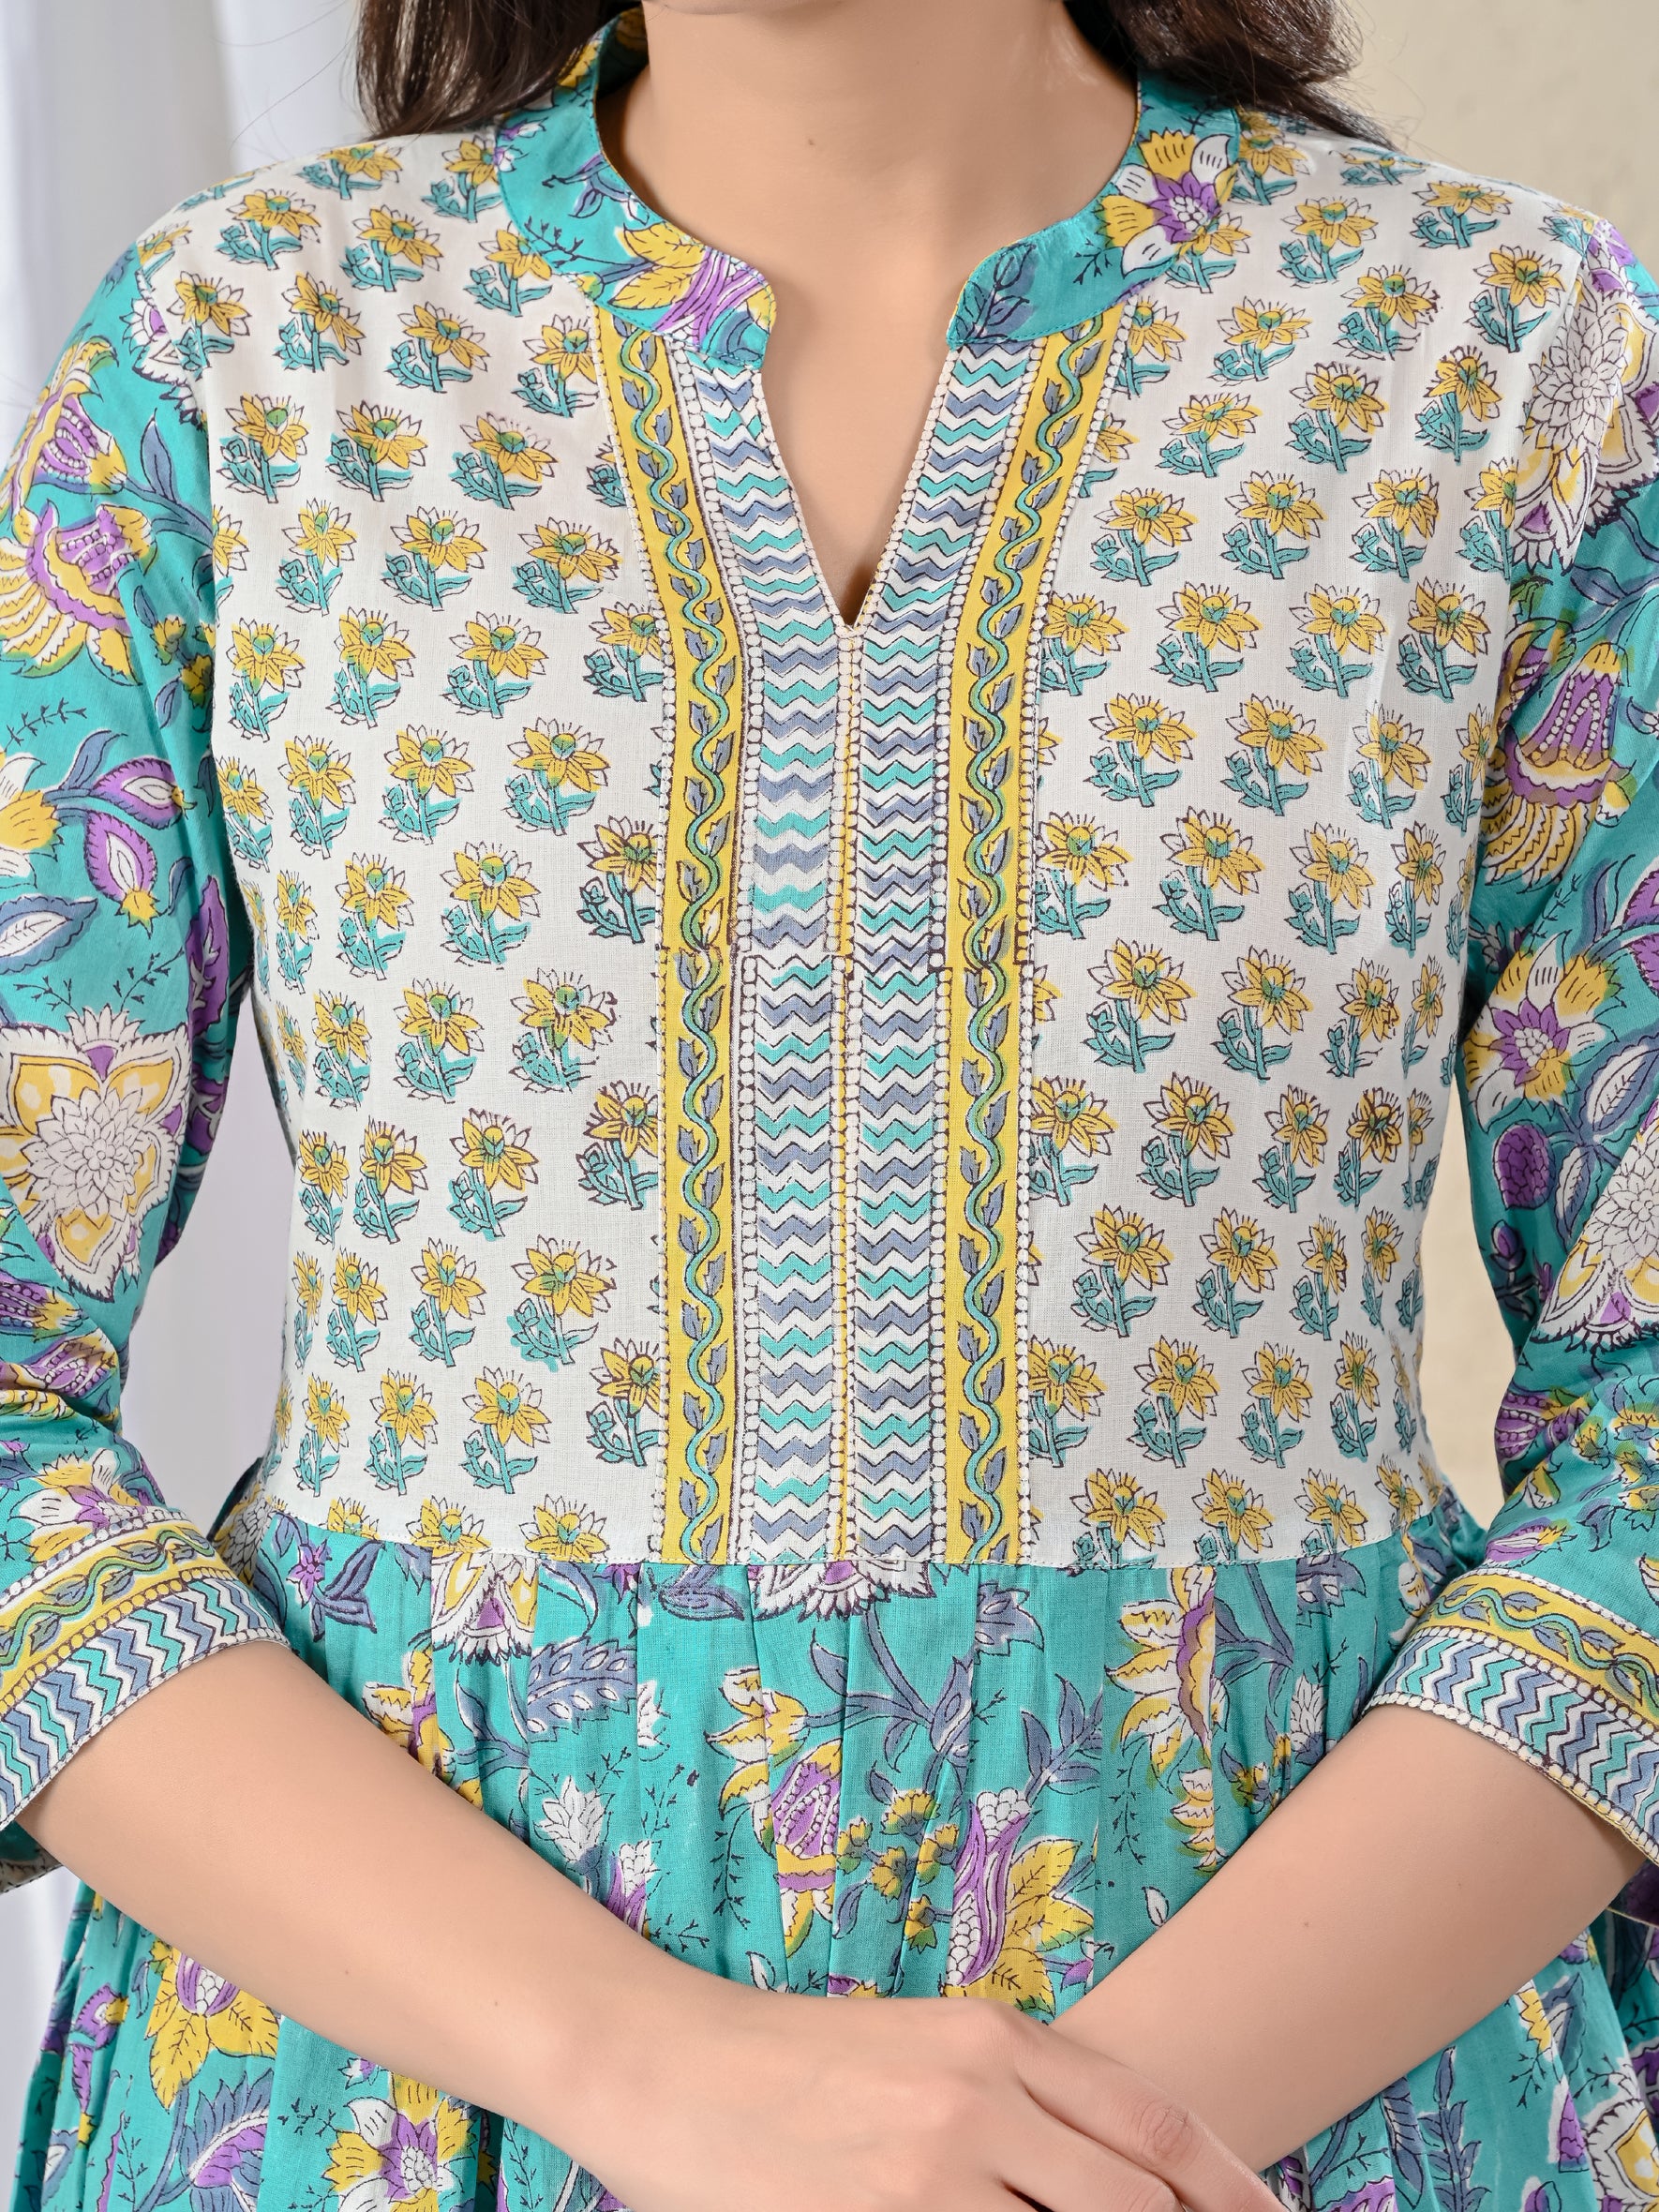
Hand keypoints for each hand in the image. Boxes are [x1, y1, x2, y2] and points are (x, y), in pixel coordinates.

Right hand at [568, 1967, 1282, 2211]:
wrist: (664, 2065)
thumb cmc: (794, 2058)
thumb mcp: (923, 2043)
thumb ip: (1023, 2090)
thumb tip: (1124, 2159)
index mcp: (995, 2040)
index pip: (1155, 2124)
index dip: (1233, 2186)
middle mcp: (977, 2100)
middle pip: (1134, 2199)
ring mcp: (928, 2173)